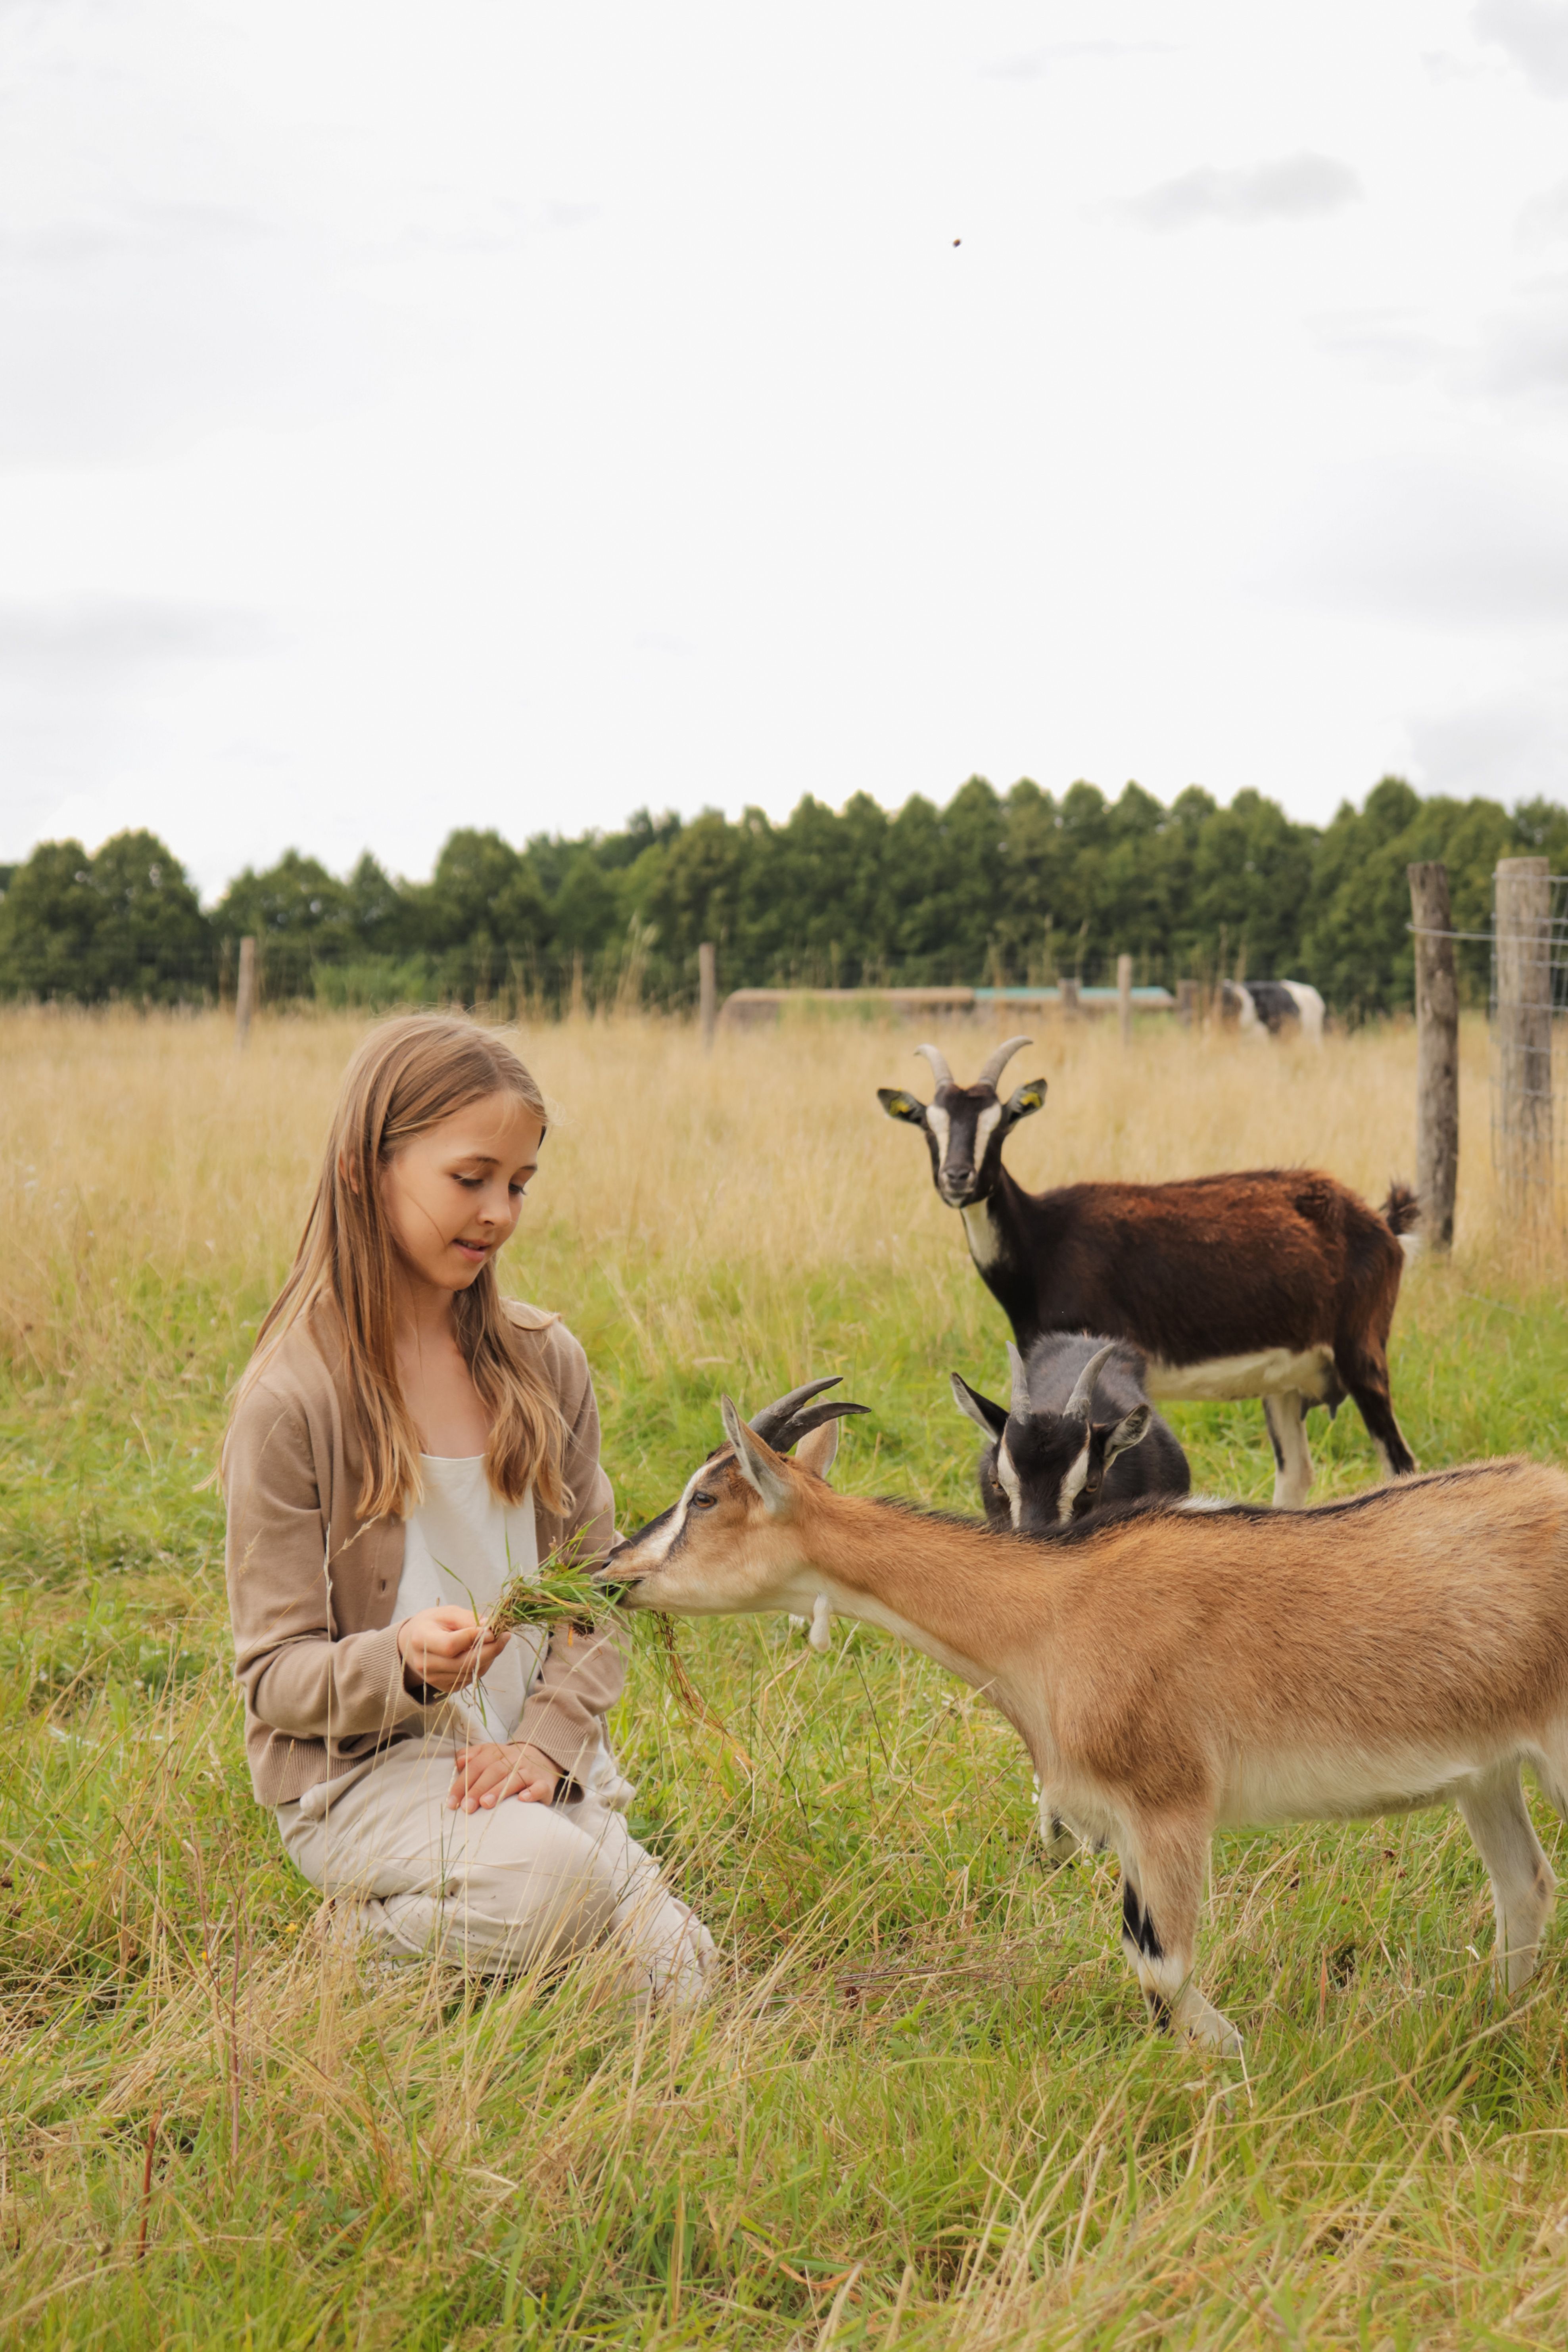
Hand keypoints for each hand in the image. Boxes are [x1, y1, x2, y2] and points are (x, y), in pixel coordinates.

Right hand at [397, 1605, 507, 1694]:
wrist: (413, 1644)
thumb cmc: (432, 1624)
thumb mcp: (447, 1613)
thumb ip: (468, 1619)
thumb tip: (490, 1628)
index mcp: (421, 1640)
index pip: (451, 1645)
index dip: (474, 1638)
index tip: (493, 1629)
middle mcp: (425, 1664)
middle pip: (464, 1663)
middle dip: (490, 1650)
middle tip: (505, 1636)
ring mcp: (434, 1679)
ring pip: (471, 1672)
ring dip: (488, 1657)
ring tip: (492, 1641)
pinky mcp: (444, 1688)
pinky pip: (470, 1679)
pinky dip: (481, 1666)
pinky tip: (481, 1653)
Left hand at [446, 1741, 560, 1813]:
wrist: (543, 1758)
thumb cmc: (508, 1762)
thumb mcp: (490, 1754)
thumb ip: (472, 1756)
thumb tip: (458, 1762)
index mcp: (497, 1752)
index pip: (476, 1766)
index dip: (463, 1783)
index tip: (452, 1802)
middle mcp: (513, 1759)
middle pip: (493, 1772)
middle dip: (478, 1789)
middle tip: (467, 1808)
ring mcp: (529, 1771)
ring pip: (514, 1778)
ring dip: (499, 1791)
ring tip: (486, 1804)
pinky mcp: (543, 1783)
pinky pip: (539, 1787)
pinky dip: (531, 1792)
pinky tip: (522, 1799)